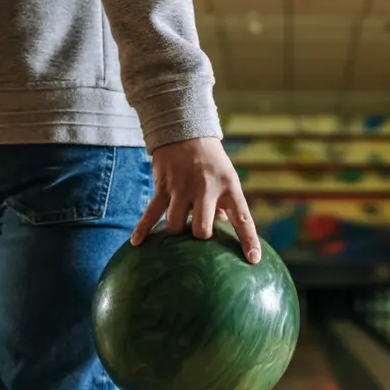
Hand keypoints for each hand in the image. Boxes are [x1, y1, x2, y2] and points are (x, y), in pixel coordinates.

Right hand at [131, 137, 260, 263]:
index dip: (249, 241)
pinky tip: (136, 243)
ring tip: (178, 228)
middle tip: (197, 234)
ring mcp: (183, 188)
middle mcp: (207, 189)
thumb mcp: (227, 178)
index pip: (243, 219)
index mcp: (229, 188)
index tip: (253, 259)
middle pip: (202, 230)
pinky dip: (143, 229)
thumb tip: (223, 226)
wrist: (186, 130)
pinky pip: (151, 213)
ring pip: (176, 225)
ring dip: (177, 231)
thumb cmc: (211, 161)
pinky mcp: (164, 187)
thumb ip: (225, 205)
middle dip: (199, 238)